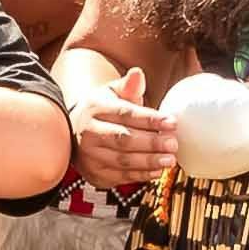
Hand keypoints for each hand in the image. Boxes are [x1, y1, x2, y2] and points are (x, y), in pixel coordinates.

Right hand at [68, 64, 178, 189]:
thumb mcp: (112, 93)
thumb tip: (137, 73)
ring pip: (122, 160)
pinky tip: (157, 171)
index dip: (150, 119)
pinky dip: (141, 175)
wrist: (74, 131)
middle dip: (151, 143)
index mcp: (96, 108)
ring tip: (170, 160)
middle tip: (174, 144)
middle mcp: (89, 132)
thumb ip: (129, 86)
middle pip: (123, 139)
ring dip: (149, 161)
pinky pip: (120, 176)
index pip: (125, 114)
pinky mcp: (94, 173)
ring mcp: (90, 155)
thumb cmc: (102, 110)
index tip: (172, 122)